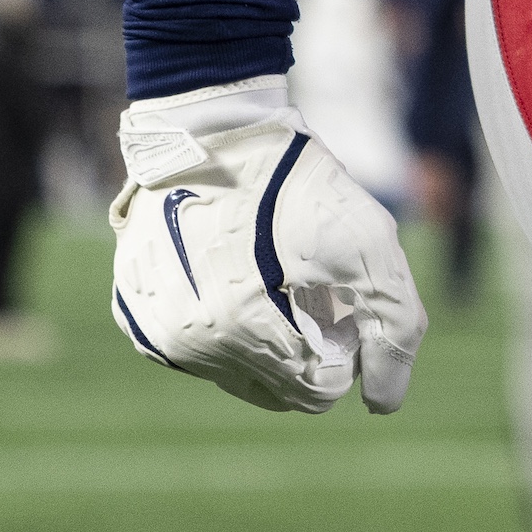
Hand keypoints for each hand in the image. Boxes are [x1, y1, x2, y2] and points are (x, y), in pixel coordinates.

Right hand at [108, 76, 426, 413]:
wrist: (213, 128)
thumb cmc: (297, 182)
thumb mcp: (368, 242)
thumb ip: (393, 327)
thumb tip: (384, 403)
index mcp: (244, 330)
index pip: (318, 391)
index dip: (345, 345)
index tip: (341, 296)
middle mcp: (191, 343)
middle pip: (277, 388)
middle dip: (307, 346)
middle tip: (310, 283)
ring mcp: (158, 331)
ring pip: (237, 373)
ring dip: (264, 337)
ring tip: (270, 272)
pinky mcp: (138, 315)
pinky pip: (199, 349)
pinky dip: (224, 325)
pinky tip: (233, 272)